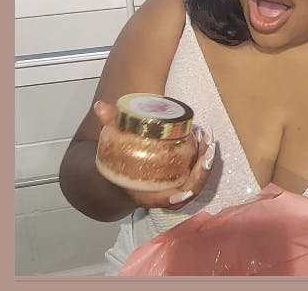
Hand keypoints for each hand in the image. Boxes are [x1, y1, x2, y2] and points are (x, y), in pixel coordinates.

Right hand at [94, 100, 215, 210]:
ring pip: (197, 182)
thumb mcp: (111, 145)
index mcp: (145, 194)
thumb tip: (100, 106)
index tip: (183, 190)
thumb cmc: (118, 161)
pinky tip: (205, 139)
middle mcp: (163, 194)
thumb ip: (108, 125)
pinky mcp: (182, 178)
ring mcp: (175, 187)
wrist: (119, 175)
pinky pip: (197, 173)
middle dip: (201, 171)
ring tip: (208, 138)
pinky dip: (204, 158)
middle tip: (206, 146)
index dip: (175, 197)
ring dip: (206, 162)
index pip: (164, 200)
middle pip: (188, 190)